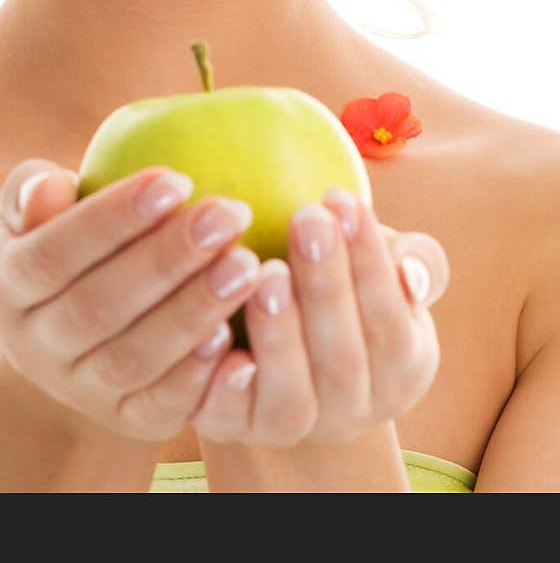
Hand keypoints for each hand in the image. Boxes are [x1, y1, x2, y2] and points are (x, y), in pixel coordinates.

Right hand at [0, 158, 262, 441]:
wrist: (67, 330)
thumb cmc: (59, 235)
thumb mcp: (31, 210)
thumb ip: (33, 191)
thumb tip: (49, 188)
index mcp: (2, 281)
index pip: (52, 253)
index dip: (112, 219)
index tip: (176, 179)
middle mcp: (32, 344)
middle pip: (97, 308)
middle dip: (167, 260)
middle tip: (230, 215)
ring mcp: (77, 388)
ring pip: (132, 359)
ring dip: (192, 313)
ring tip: (247, 266)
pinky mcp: (123, 418)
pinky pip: (157, 407)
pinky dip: (196, 376)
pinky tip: (236, 336)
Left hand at [189, 188, 448, 446]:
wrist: (275, 348)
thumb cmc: (335, 284)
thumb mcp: (380, 268)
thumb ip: (413, 261)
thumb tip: (412, 271)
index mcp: (401, 366)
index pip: (392, 321)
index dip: (370, 261)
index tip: (341, 197)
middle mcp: (354, 409)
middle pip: (343, 360)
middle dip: (325, 286)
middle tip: (306, 220)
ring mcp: (295, 427)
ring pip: (293, 399)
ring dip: (280, 335)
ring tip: (264, 272)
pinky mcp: (236, 429)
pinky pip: (230, 418)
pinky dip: (223, 383)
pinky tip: (213, 334)